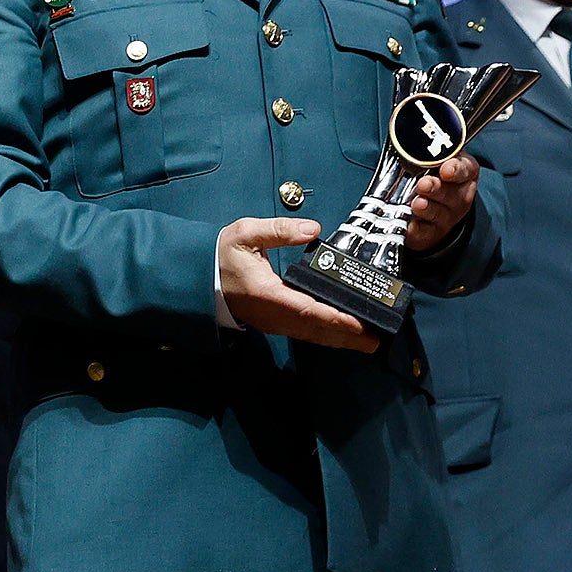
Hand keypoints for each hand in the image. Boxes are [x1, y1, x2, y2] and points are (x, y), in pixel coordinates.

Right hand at [216, 217, 378, 351]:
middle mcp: (272, 314)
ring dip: (339, 339)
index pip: (307, 309)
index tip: (357, 323)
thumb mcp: (245, 234)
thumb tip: (312, 229)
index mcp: (267, 294)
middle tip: (374, 340)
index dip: (334, 318)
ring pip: (311, 334)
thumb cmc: (221, 256)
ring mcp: (272, 322)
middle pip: (314, 328)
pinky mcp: (273, 322)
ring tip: (365, 342)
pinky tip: (340, 335)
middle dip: (346, 336)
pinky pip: (303, 332)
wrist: (197, 279)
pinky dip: (325, 335)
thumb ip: (279, 231)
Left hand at [402, 151, 479, 253]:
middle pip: (453, 194)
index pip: (466, 169)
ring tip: (417, 203)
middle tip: (424, 184)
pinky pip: (426, 233)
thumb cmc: (432, 175)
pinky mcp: (432, 233)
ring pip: (440, 214)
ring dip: (428, 208)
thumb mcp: (434, 156)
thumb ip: (427, 147)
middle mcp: (460, 196)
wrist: (432, 208)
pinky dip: (417, 229)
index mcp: (464, 173)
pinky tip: (410, 224)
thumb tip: (409, 129)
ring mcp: (448, 216)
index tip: (446, 169)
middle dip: (437, 189)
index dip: (456, 169)